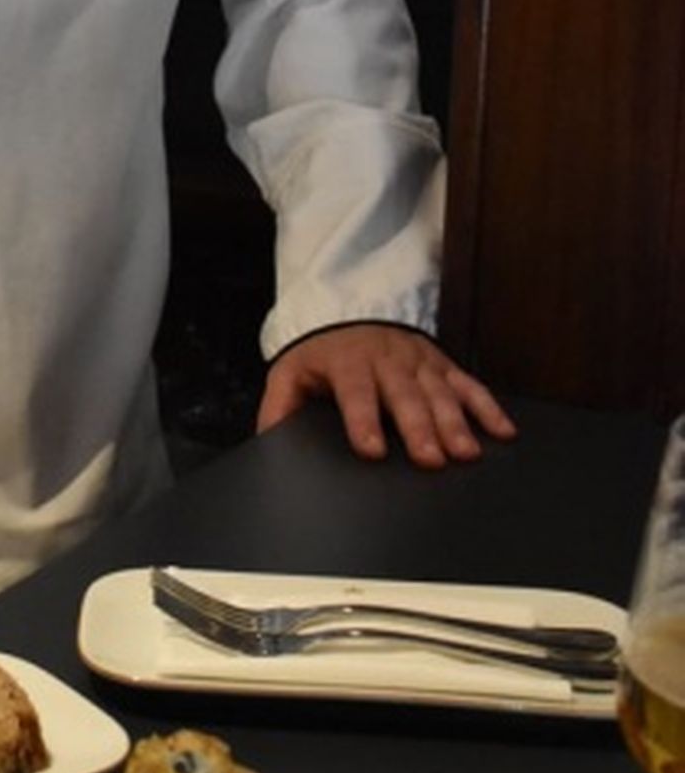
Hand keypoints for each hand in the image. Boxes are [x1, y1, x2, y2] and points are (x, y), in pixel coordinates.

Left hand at [257, 323, 515, 468]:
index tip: (372, 449)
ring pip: (440, 392)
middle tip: (431, 459)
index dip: (363, 420)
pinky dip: (487, 407)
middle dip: (419, 427)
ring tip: (467, 453)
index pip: (356, 392)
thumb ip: (280, 406)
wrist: (350, 313)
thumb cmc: (321, 355)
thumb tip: (269, 441)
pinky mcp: (442, 364)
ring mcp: (419, 361)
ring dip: (455, 422)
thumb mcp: (291, 373)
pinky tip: (503, 431)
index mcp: (348, 363)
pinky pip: (468, 385)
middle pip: (404, 396)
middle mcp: (387, 360)